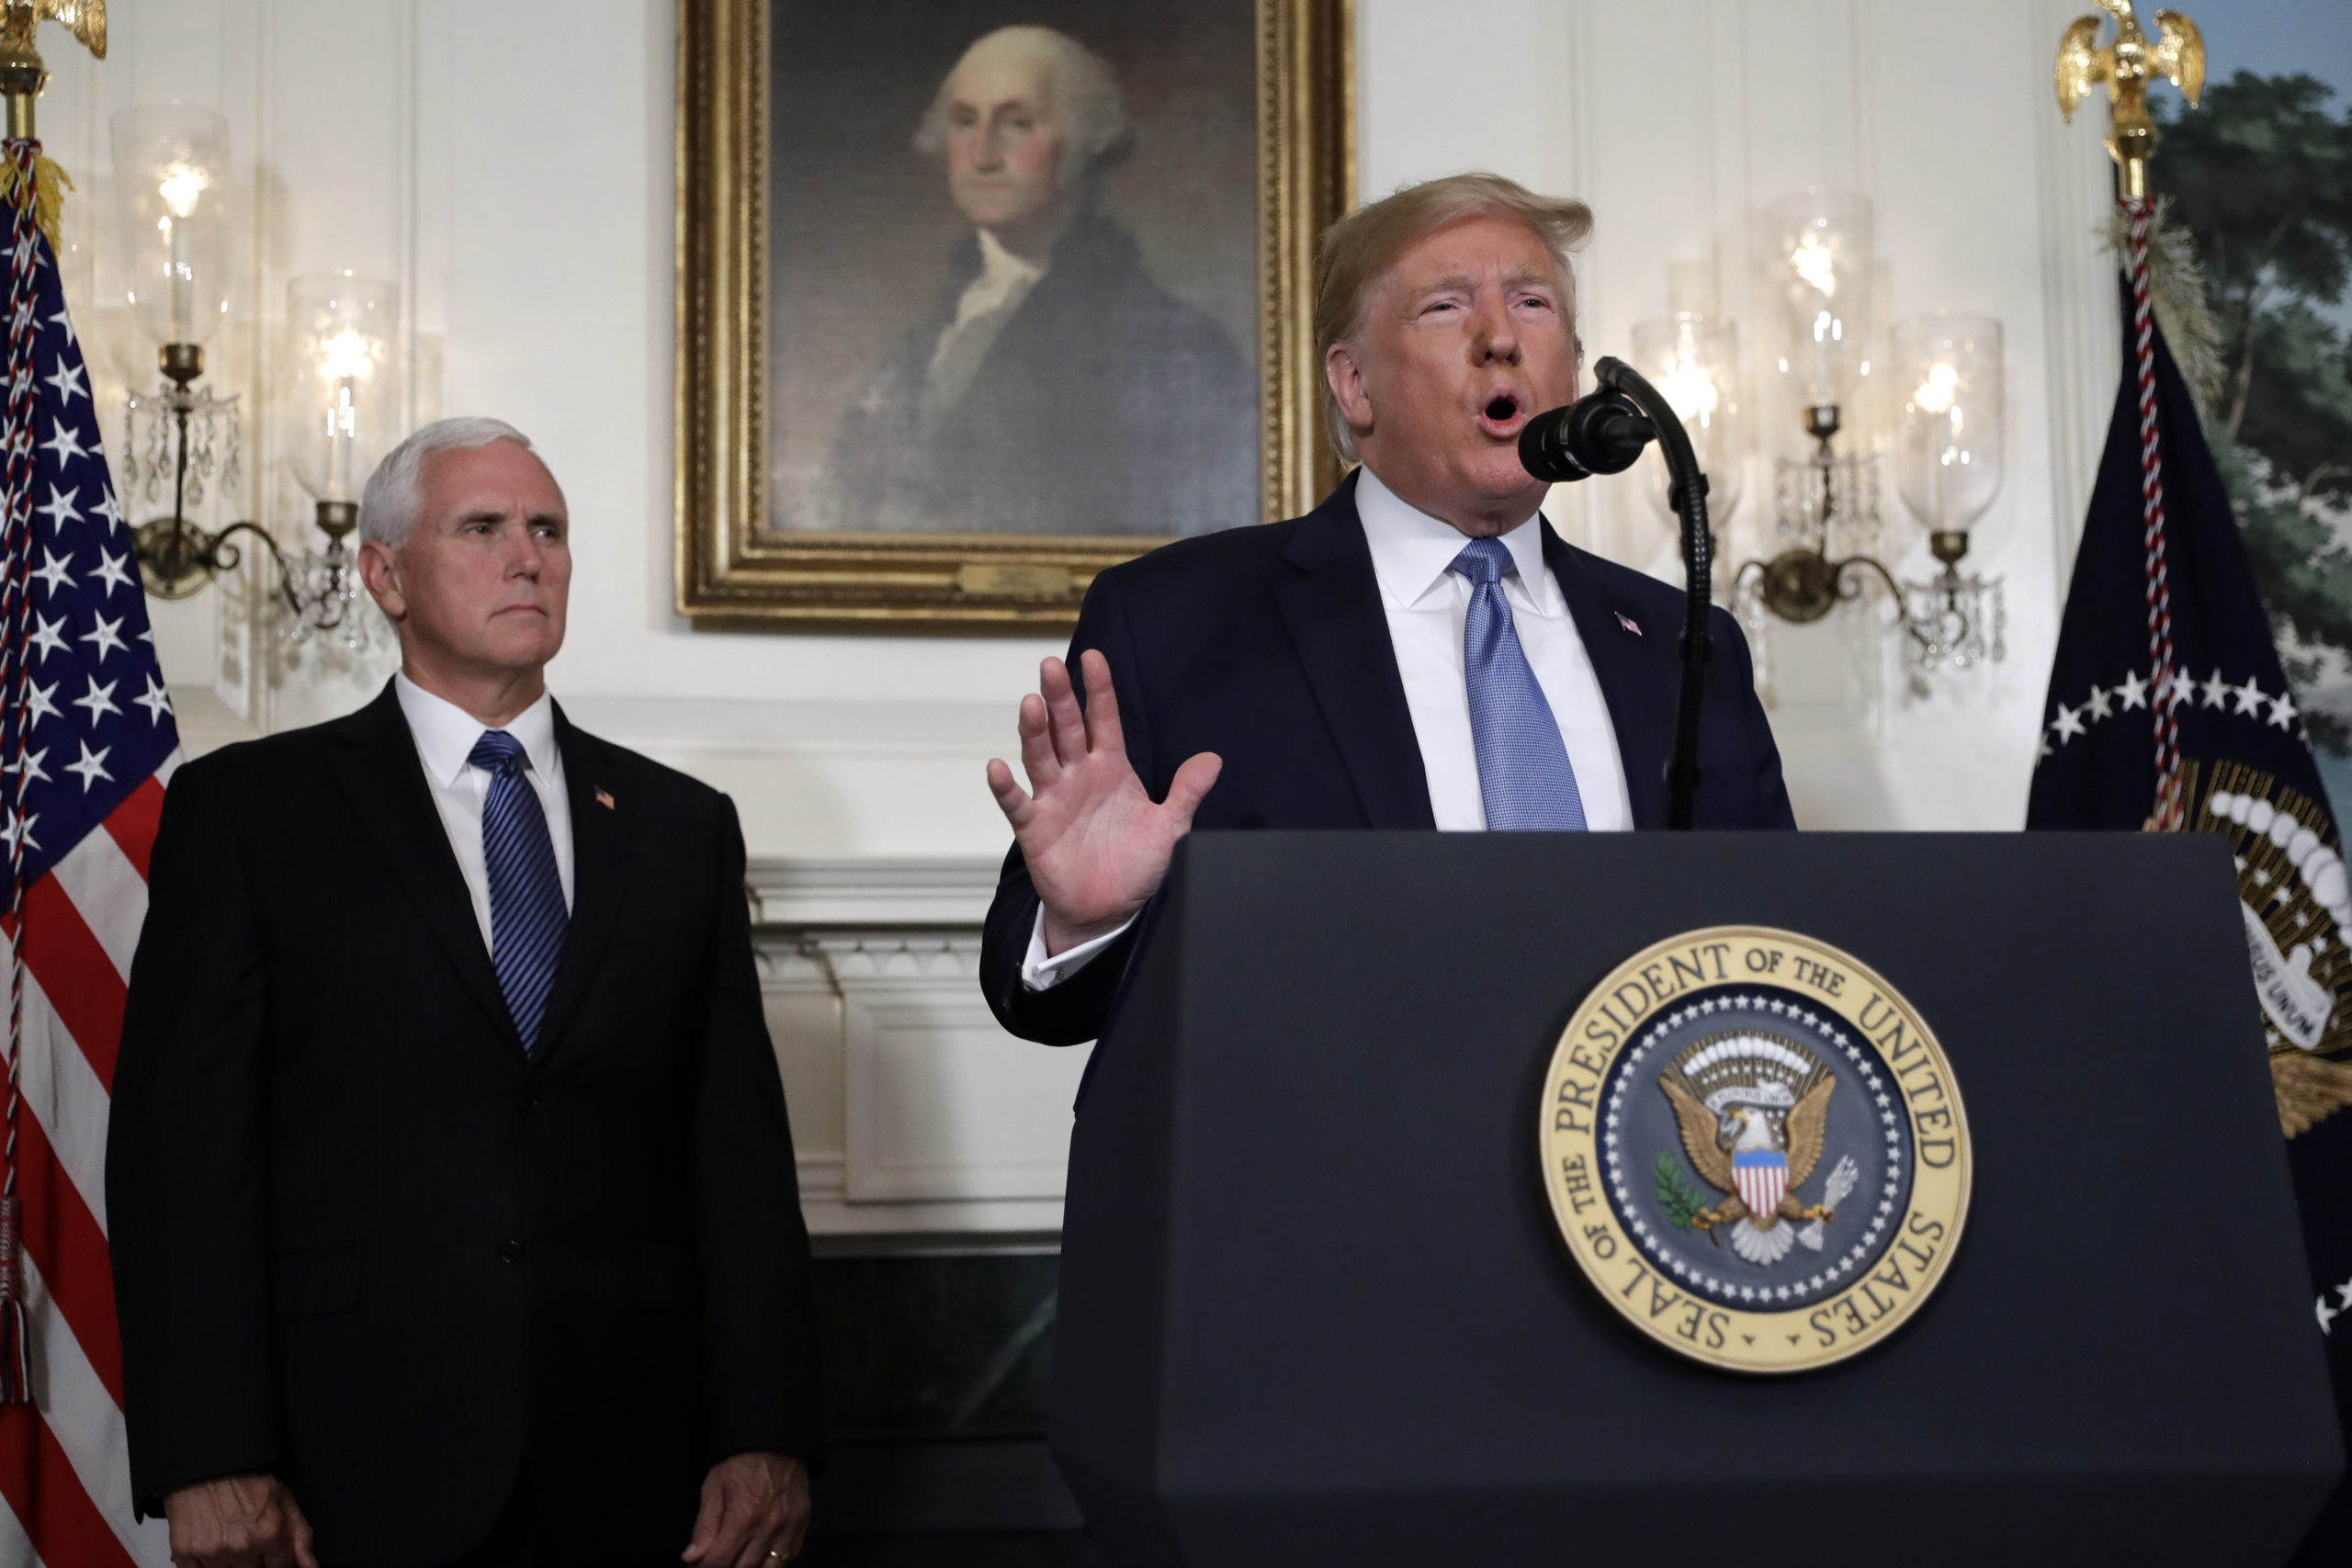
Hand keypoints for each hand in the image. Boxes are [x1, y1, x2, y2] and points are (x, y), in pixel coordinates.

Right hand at [164, 1474, 316, 1567]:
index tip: (270, 1553)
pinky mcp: (186, 1554)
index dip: (277, 1561)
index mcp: (270, 1534)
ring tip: (230, 1540)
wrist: (208, 1467)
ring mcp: (213, 1553)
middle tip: (248, 1541)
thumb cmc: (249, 1482)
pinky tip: (212, 1546)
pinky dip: (206, 1565)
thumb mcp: (285, 1501)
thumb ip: (301, 1537)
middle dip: (254, 1562)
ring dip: (230, 1563)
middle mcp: (243, 1546)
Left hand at [682, 1451, 809, 1566]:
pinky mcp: (802, 1524)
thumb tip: (692, 1557)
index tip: (698, 1564)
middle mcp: (769, 1526)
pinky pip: (788, 1558)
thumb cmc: (742, 1461)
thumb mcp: (714, 1487)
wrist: (776, 1441)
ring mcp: (789, 1527)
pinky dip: (771, 1563)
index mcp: (744, 1515)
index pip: (720, 1561)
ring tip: (736, 1561)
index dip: (704, 1567)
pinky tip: (758, 1557)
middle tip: (716, 1560)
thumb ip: (704, 1526)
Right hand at [987, 651, 1221, 954]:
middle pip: (1067, 728)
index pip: (1104, 720)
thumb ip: (1186, 792)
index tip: (1094, 657)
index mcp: (1111, 767)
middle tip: (1051, 666)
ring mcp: (1054, 798)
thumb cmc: (1134, 865)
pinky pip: (1018, 803)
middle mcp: (1079, 775)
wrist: (1108, 910)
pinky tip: (999, 766)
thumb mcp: (1169, 827)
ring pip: (1041, 756)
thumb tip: (1214, 759)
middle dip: (1060, 697)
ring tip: (1031, 704)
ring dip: (1034, 731)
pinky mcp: (1034, 827)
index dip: (1099, 689)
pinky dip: (1006, 786)